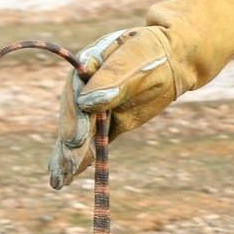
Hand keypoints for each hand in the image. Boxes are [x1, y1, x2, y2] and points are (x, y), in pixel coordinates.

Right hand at [48, 26, 178, 189]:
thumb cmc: (154, 52)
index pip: (75, 95)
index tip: (75, 140)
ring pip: (80, 134)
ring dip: (69, 157)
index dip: (74, 118)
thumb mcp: (135, 58)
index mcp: (86, 67)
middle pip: (74, 118)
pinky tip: (71, 175)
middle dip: (69, 145)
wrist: (173, 59)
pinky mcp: (108, 123)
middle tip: (66, 169)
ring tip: (59, 180)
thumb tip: (87, 103)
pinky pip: (94, 142)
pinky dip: (84, 158)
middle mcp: (85, 89)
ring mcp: (95, 107)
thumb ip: (112, 78)